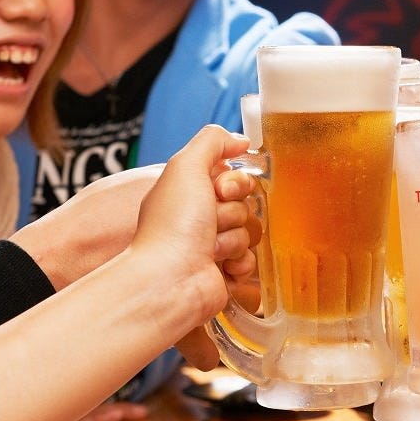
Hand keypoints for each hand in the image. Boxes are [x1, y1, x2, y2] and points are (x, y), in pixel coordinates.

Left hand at [14, 142, 259, 292]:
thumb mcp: (185, 165)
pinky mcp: (223, 273)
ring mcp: (212, 246)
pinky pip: (250, 260)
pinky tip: (221, 267)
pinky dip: (239, 263)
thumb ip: (213, 141)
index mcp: (190, 192)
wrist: (169, 279)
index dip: (234, 183)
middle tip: (211, 221)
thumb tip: (241, 141)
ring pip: (250, 232)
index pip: (233, 178)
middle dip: (233, 212)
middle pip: (245, 204)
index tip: (219, 190)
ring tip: (210, 249)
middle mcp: (199, 218)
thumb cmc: (172, 226)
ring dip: (234, 239)